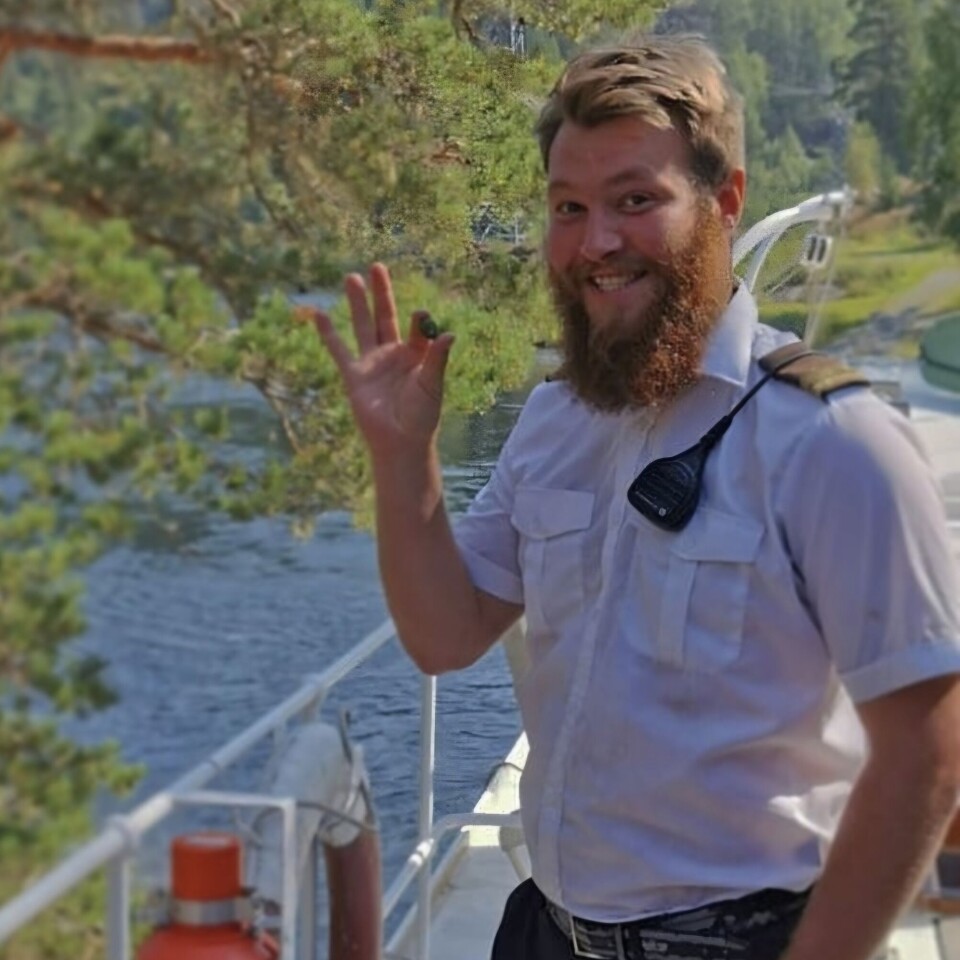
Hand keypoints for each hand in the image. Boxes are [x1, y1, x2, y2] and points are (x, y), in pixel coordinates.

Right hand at [311, 263, 454, 456]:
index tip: (420, 316)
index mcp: (416, 356)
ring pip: (362, 326)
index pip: (416, 328)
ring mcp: (372, 363)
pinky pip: (339, 350)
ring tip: (351, 277)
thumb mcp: (432, 385)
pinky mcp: (354, 375)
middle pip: (385, 316)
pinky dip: (328, 333)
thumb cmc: (422, 416)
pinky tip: (319, 314)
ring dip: (357, 303)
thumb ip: (437, 358)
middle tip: (377, 266)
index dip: (418, 321)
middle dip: (381, 293)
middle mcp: (393, 355)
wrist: (400, 442)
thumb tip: (448, 333)